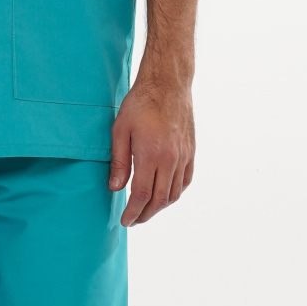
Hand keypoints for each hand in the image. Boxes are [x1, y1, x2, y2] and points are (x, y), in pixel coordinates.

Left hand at [109, 72, 194, 225]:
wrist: (168, 84)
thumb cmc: (140, 104)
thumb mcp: (120, 130)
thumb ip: (119, 161)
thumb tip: (115, 188)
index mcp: (150, 154)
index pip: (142, 195)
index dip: (132, 212)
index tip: (125, 221)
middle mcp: (170, 159)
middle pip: (160, 200)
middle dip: (145, 215)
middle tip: (133, 221)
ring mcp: (184, 156)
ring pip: (174, 193)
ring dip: (160, 207)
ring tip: (146, 211)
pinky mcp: (191, 151)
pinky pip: (185, 181)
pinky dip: (175, 193)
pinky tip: (164, 195)